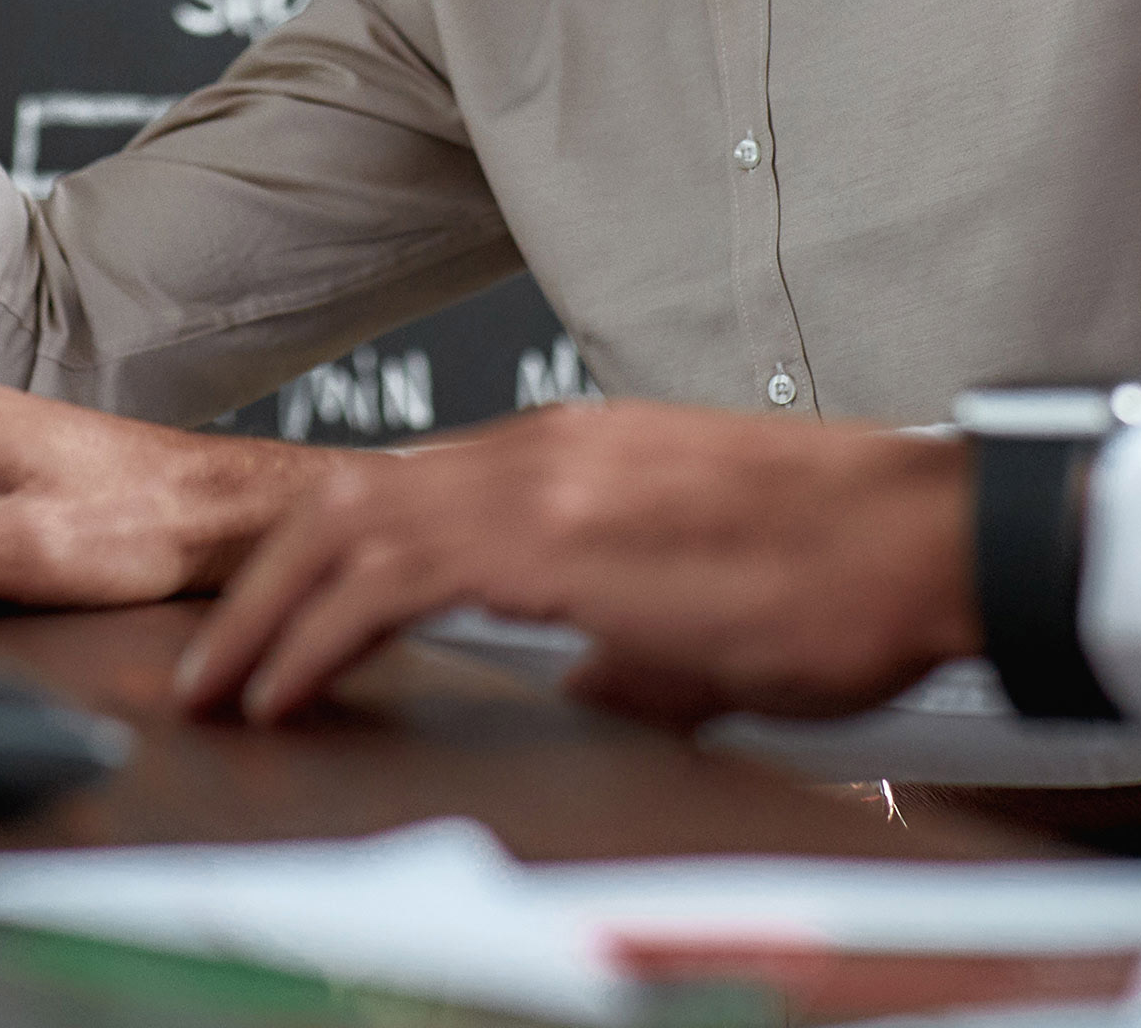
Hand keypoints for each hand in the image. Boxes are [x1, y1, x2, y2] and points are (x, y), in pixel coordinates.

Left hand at [173, 401, 980, 727]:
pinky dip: (316, 632)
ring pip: (343, 527)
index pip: (405, 497)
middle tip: (210, 666)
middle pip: (344, 499)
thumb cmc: (849, 576)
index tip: (271, 627)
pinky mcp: (554, 539)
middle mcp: (541, 452)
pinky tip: (286, 687)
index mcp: (572, 460)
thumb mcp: (711, 620)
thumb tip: (591, 683)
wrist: (930, 541)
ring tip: (219, 688)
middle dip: (259, 587)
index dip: (319, 563)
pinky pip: (387, 578)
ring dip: (264, 613)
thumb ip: (630, 648)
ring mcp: (542, 483)